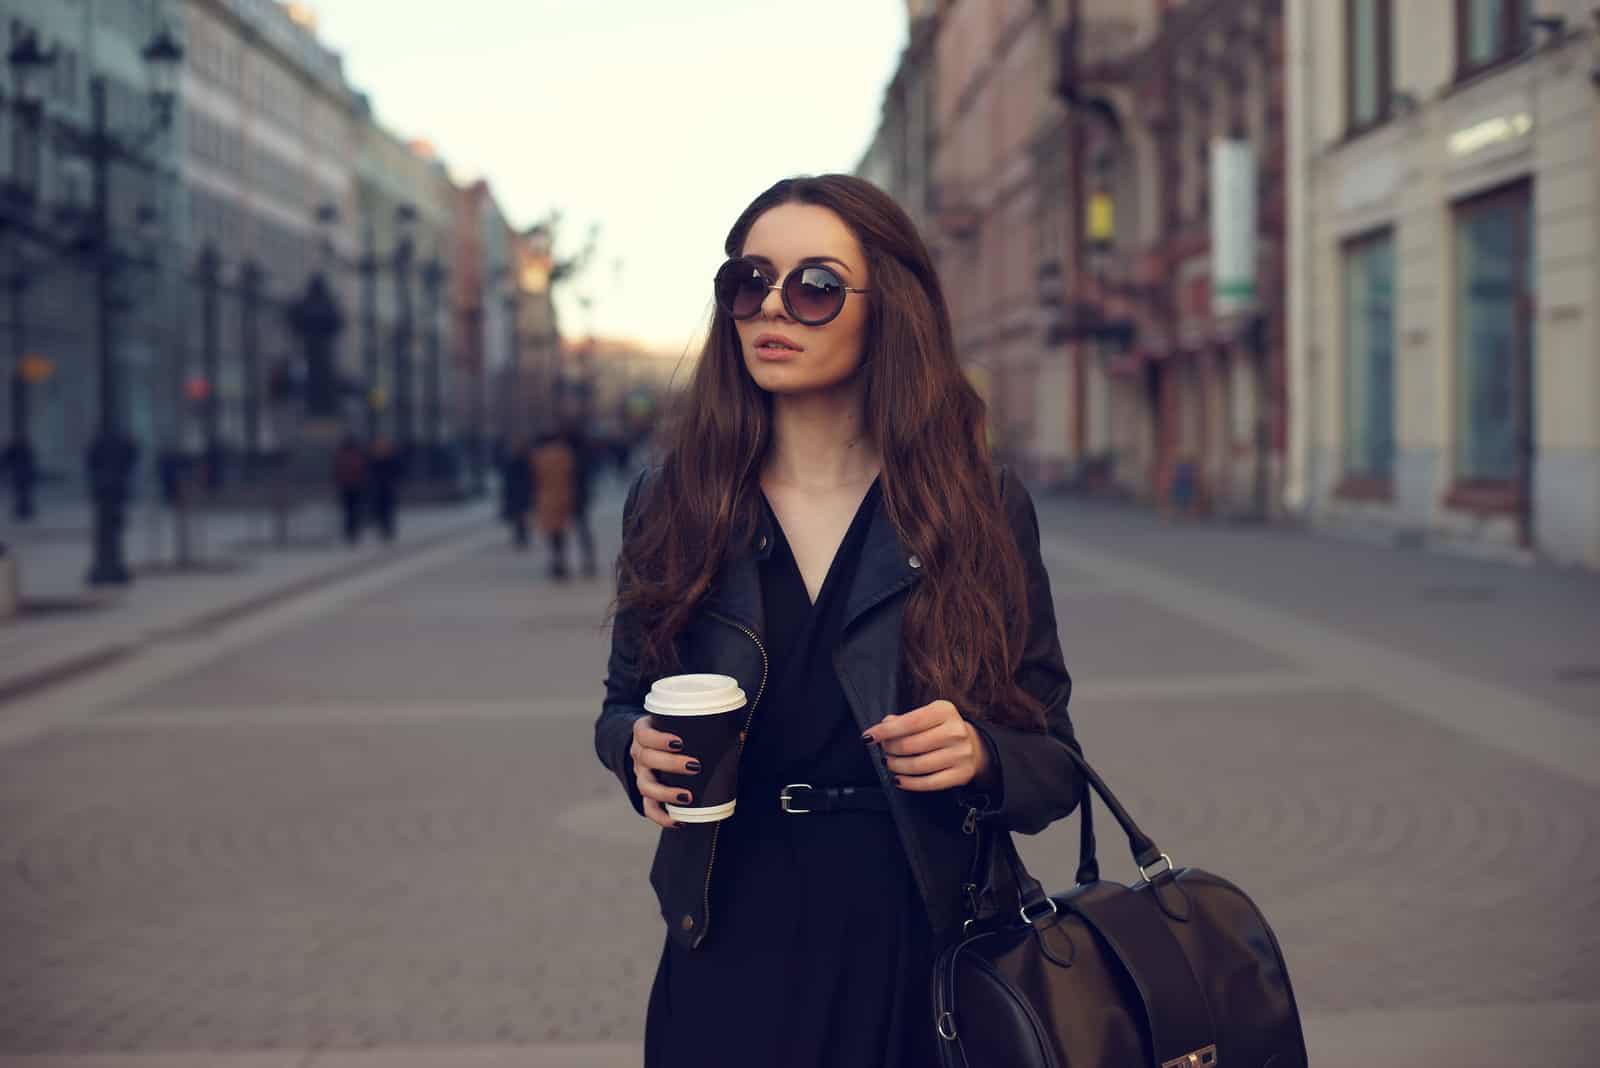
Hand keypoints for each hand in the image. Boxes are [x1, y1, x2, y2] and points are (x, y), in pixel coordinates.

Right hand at [630, 716, 699, 828]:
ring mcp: (641, 775)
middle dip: (670, 764)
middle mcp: (639, 753)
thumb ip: (710, 727)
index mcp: (644, 732)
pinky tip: (678, 822)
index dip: (659, 739)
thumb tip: (740, 736)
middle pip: (646, 759)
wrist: (656, 747)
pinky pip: (649, 808)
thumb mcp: (684, 725)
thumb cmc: (676, 733)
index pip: (643, 734)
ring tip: (687, 796)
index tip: (680, 743)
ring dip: (666, 793)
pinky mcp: (646, 794)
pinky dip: (662, 817)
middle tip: (695, 766)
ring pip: (645, 786)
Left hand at [862, 699, 990, 791]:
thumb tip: (883, 726)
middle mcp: (955, 731)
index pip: (909, 722)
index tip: (868, 736)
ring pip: (917, 765)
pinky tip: (899, 779)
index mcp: (945, 711)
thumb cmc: (943, 729)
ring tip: (889, 763)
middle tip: (883, 751)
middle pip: (910, 745)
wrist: (975, 745)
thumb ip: (904, 720)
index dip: (885, 731)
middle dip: (889, 750)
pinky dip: (909, 783)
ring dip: (896, 766)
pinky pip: (928, 783)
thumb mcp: (928, 716)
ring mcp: (960, 754)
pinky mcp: (961, 774)